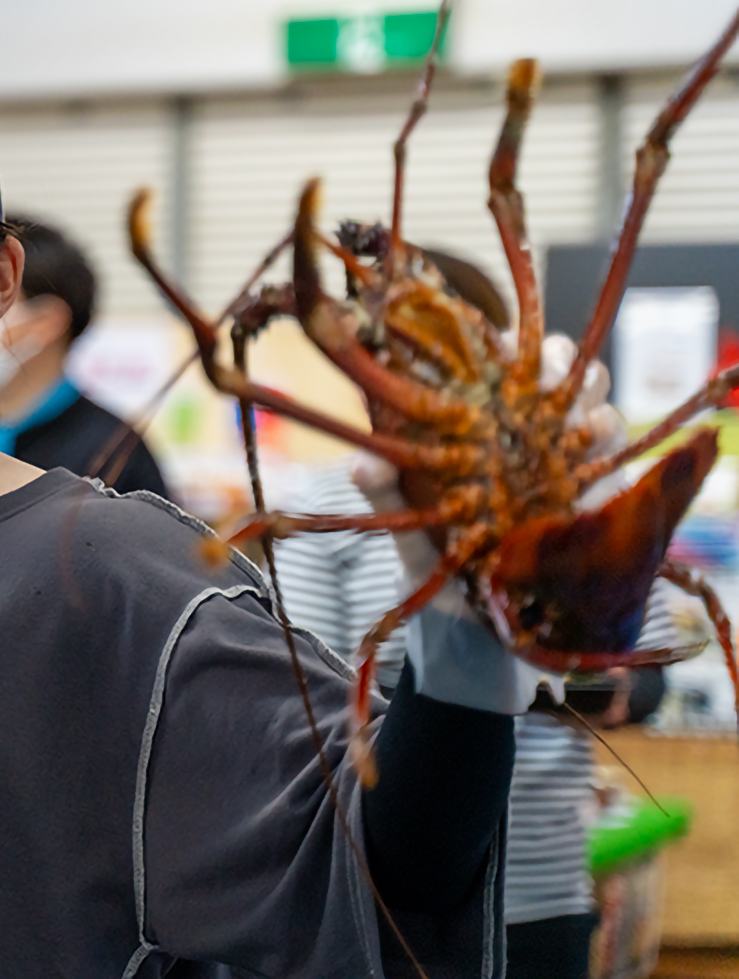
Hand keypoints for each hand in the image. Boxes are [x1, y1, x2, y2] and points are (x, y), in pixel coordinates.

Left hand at [347, 333, 623, 713]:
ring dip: (592, 400)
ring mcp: (566, 468)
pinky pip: (618, 462)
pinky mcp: (598, 503)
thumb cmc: (435, 571)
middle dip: (561, 364)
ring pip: (594, 409)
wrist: (474, 641)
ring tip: (581, 416)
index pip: (496, 369)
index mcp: (476, 432)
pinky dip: (611, 448)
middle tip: (555, 374)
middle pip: (557, 376)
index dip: (501, 346)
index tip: (501, 339)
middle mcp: (524, 440)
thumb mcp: (407, 531)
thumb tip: (362, 461)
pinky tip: (598, 449)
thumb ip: (387, 494)